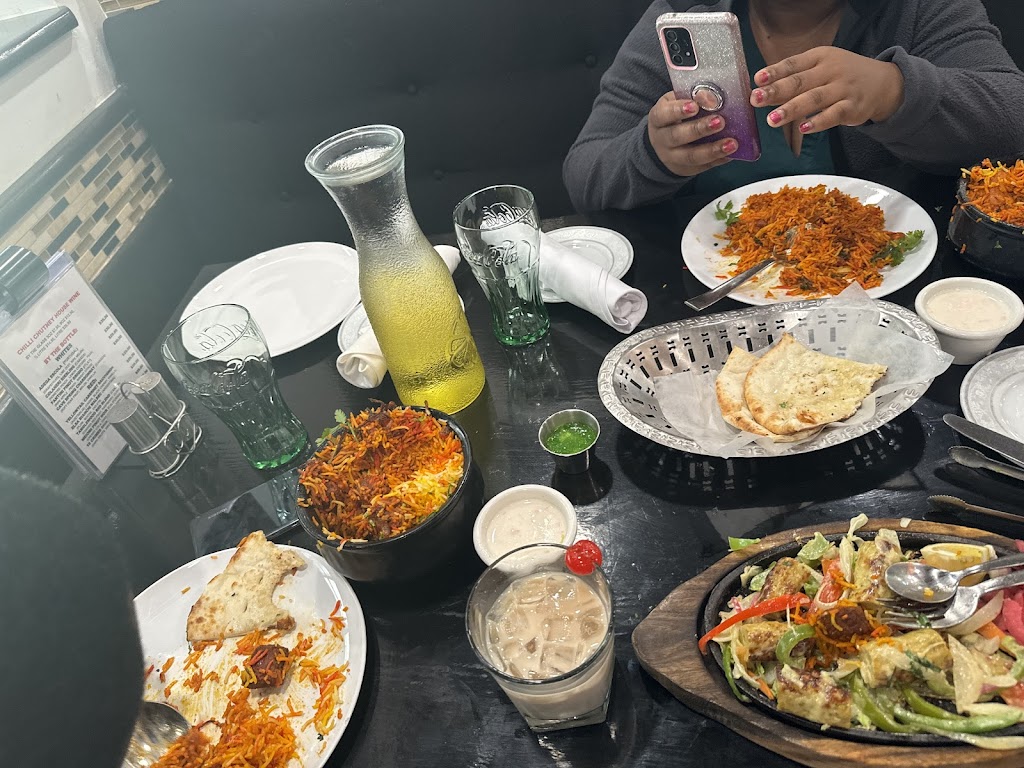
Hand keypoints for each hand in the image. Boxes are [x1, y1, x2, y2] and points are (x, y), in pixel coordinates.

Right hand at [647, 92, 737, 176]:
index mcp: (658, 120)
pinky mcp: (686, 169)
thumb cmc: (675, 117)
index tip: (694, 106)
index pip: (663, 115)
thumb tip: (711, 96)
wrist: (664, 144)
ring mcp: (673, 157)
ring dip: (712, 150)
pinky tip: (731, 154)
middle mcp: (662, 140)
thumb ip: (691, 97)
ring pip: (691, 156)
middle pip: (677, 136)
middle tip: (719, 121)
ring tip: (731, 143)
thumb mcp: (676, 102)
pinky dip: (718, 160)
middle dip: (699, 129)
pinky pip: (703, 166)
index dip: (677, 110)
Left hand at [749, 47, 904, 133]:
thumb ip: (796, 77)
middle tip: (756, 99)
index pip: (793, 64)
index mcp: (819, 57)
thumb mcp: (821, 67)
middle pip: (800, 81)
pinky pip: (834, 115)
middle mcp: (831, 71)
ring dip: (792, 109)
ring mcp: (842, 89)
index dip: (775, 72)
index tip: (757, 80)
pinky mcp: (852, 107)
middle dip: (776, 91)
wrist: (882, 83)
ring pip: (814, 99)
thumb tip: (763, 88)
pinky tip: (804, 129)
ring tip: (772, 119)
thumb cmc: (843, 75)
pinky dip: (818, 122)